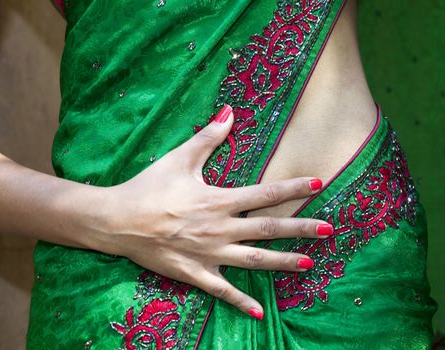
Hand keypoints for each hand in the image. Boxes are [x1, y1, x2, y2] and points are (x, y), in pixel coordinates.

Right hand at [99, 105, 333, 319]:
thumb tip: (230, 110)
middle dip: (301, 228)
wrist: (116, 220)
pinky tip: (260, 313)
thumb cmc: (148, 187)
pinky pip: (222, 290)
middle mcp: (219, 229)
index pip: (265, 193)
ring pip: (254, 261)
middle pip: (268, 229)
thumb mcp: (179, 158)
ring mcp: (209, 254)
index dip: (293, 188)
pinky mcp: (195, 273)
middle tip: (328, 231)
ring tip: (310, 263)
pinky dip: (241, 302)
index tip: (318, 184)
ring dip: (283, 262)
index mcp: (218, 200)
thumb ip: (208, 137)